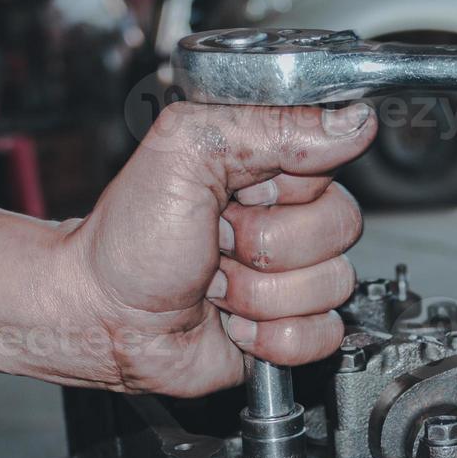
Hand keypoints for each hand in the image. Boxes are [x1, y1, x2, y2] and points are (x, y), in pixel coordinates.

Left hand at [59, 101, 374, 395]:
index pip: (332, 164)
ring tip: (215, 285)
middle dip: (266, 245)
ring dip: (260, 294)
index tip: (238, 193)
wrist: (103, 318)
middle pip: (340, 227)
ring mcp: (291, 276)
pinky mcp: (290, 328)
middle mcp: (287, 217)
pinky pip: (324, 334)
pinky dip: (274, 337)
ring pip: (332, 285)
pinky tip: (235, 324)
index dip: (286, 188)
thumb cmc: (128, 239)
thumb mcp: (187, 150)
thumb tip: (353, 121)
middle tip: (217, 243)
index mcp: (269, 165)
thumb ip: (272, 123)